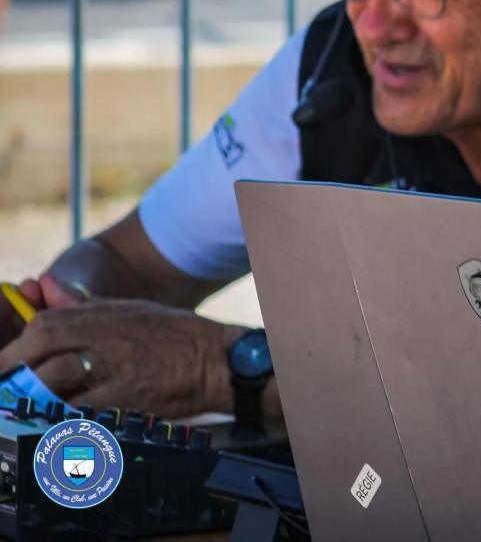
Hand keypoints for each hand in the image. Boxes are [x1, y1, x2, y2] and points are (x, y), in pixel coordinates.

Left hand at [0, 298, 241, 417]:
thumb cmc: (177, 335)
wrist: (219, 362)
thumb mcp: (132, 310)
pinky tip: (60, 423)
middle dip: (18, 373)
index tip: (7, 362)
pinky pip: (83, 414)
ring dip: (37, 397)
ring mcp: (120, 373)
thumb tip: (47, 296)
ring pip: (58, 385)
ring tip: (28, 407)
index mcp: (108, 317)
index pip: (47, 326)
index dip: (17, 347)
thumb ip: (87, 308)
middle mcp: (110, 342)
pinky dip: (65, 419)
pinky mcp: (130, 402)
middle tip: (8, 389)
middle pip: (46, 354)